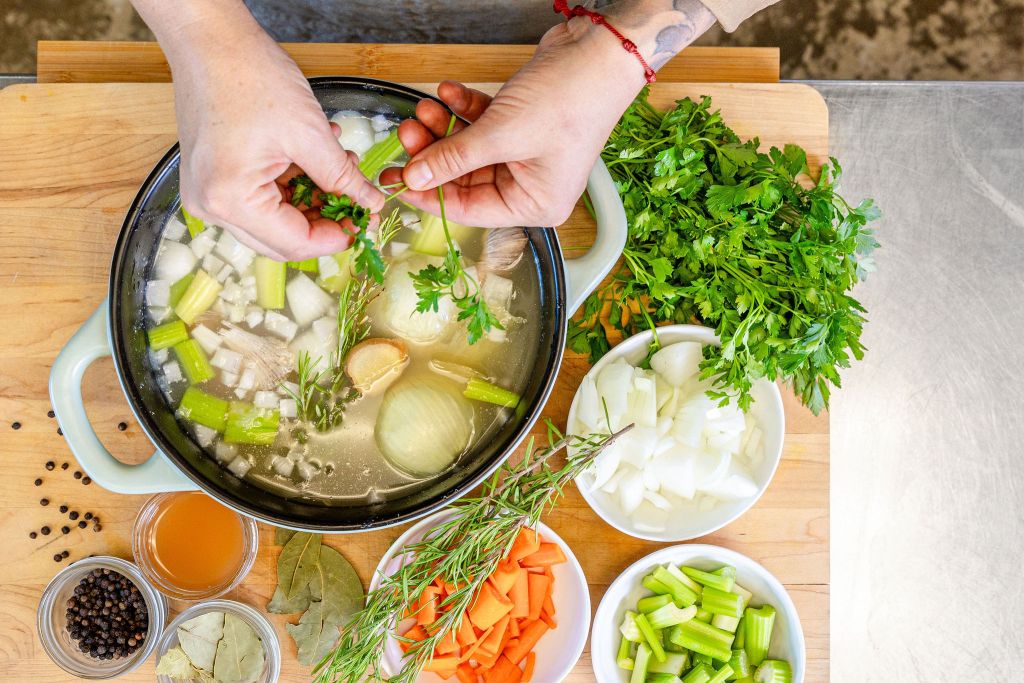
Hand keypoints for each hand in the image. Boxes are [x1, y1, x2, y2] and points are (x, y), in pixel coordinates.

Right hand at [170, 23, 383, 259]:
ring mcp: (208, 193)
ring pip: (275, 220)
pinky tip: (315, 160)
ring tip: (341, 167)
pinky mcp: (212, 179)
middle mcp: (211, 206)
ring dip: (312, 201)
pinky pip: (260, 199)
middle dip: (325, 222)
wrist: (209, 39)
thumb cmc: (249, 75)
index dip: (338, 237)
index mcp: (230, 199)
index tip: (367, 224)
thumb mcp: (310, 133)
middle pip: (283, 239)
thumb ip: (342, 178)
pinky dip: (292, 186)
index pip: (295, 244)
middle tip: (360, 203)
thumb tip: (370, 205)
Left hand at [380, 21, 645, 227]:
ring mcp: (526, 155)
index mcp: (535, 204)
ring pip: (469, 150)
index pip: (468, 210)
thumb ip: (453, 159)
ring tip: (424, 108)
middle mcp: (531, 185)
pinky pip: (481, 126)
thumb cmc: (570, 100)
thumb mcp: (501, 135)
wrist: (599, 51)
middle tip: (408, 133)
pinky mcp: (521, 126)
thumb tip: (414, 177)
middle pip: (465, 178)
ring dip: (443, 129)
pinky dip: (462, 111)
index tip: (397, 180)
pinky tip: (448, 93)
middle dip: (434, 153)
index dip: (429, 194)